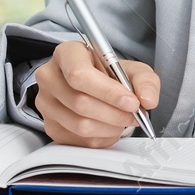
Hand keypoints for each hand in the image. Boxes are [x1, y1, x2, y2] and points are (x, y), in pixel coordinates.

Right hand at [33, 40, 160, 147]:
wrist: (95, 87)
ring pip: (80, 125)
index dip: (108, 92)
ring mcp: (46, 104)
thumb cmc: (110, 75)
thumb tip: (147, 99)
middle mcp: (50, 77)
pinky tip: (109, 127)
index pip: (79, 75)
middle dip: (115, 113)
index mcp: (66, 54)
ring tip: (123, 120)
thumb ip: (145, 80)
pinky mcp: (51, 127)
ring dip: (110, 127)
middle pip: (80, 102)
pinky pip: (78, 140)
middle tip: (134, 114)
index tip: (131, 101)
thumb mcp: (132, 69)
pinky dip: (101, 138)